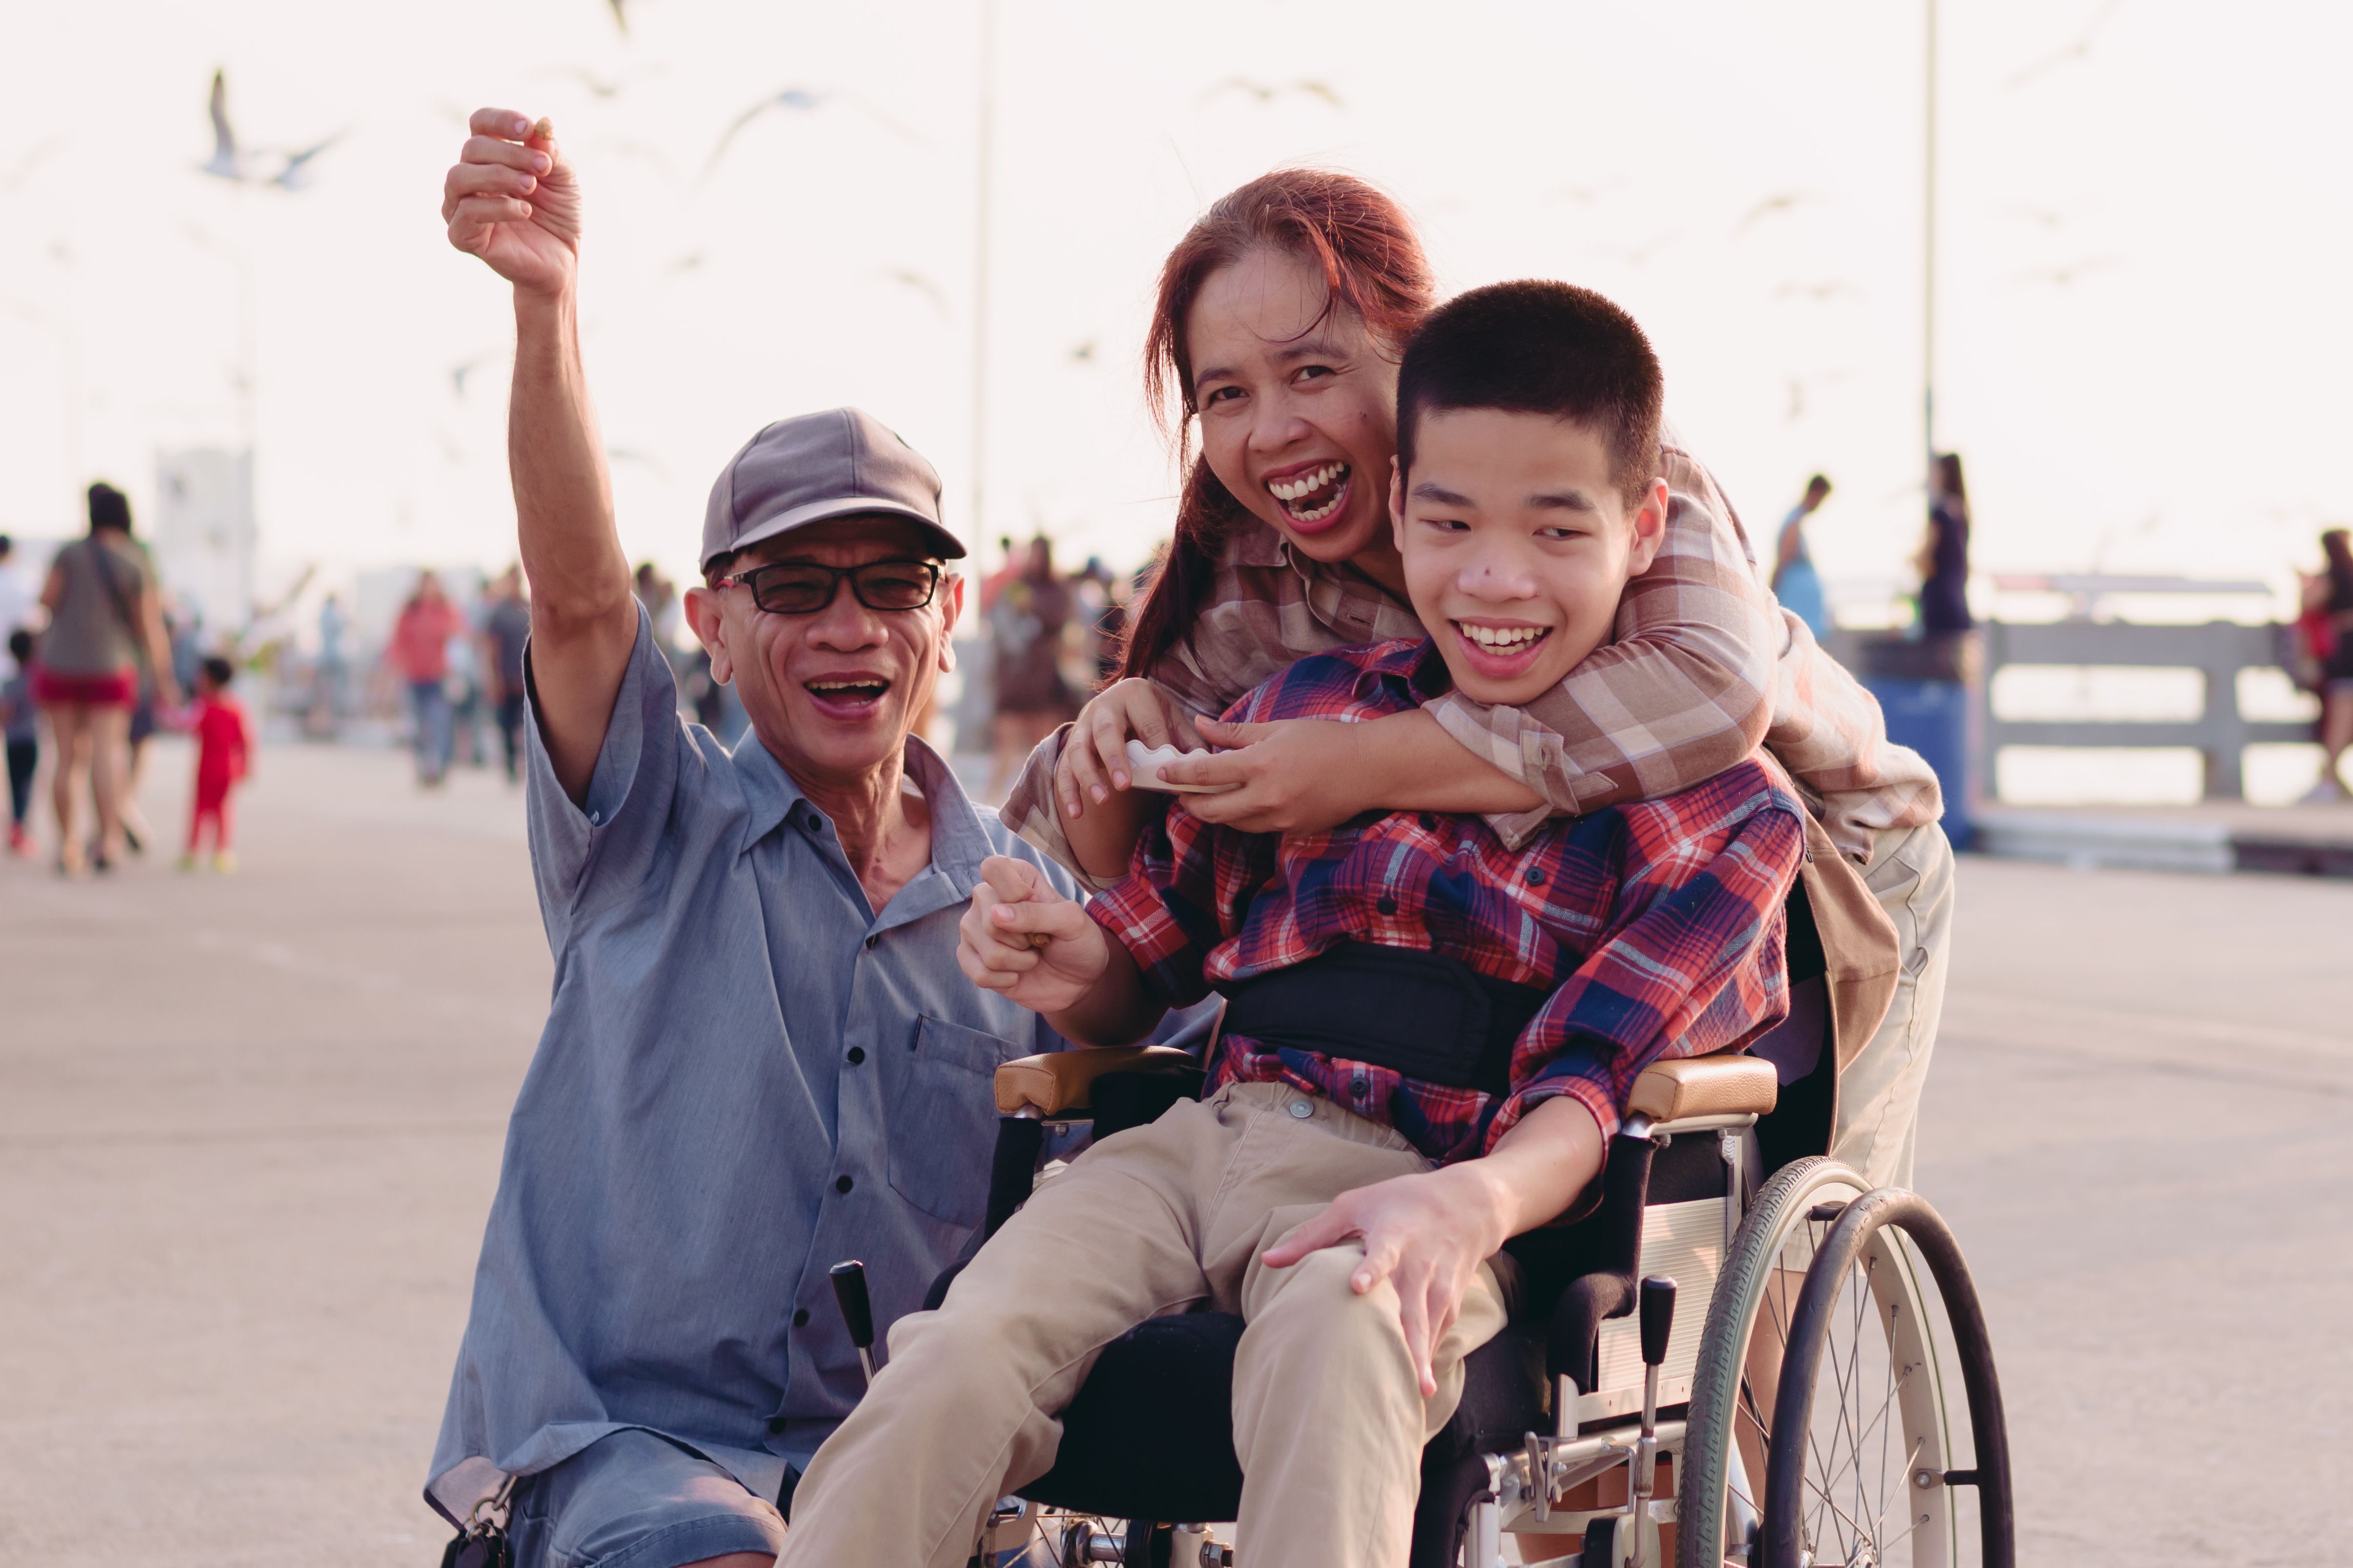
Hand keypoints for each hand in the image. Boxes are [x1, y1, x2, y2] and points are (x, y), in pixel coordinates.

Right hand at [442, 108, 580, 296]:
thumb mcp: (563, 179)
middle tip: (543, 167)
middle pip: (472, 147)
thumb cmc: (558, 215)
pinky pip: (467, 212)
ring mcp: (460, 205)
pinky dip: (498, 207)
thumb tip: (541, 123)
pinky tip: (525, 211)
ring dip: (499, 176)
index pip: (480, 123)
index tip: (527, 128)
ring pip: (459, 177)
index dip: (500, 120)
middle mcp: (469, 176)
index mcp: (490, 156)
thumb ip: (550, 152)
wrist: (561, 260)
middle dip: (512, 154)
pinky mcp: (461, 235)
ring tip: (530, 186)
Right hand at [957, 855, 1110, 1013]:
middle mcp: (987, 900)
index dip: (1013, 891)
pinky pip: (980, 974)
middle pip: (989, 918)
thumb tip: (996, 914)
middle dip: (1024, 938)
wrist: (1078, 979)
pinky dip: (1007, 981)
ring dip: (1020, 962)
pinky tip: (1017, 974)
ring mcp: (975, 930)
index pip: (992, 867)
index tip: (1033, 902)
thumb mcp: (1072, 922)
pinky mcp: (971, 960)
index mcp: (1014, 877)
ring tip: (1030, 956)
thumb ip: (1038, 913)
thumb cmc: (1076, 941)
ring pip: (989, 952)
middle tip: (1038, 938)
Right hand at [1057, 678, 1203, 817]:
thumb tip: (1201, 770)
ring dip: (1088, 776)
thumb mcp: (1173, 720)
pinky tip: (1076, 813)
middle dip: (1115, 758)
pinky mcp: (1072, 743)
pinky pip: (1064, 767)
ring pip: (1078, 749)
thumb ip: (1187, 743)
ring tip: (1102, 800)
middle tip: (1124, 786)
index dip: (1157, 748)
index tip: (1168, 774)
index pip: (1148, 724)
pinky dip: (1067, 791)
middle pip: (1106, 731)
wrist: (1120, 702)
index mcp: (1136, 693)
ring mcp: (1084, 724)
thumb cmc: (1151, 716)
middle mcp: (1105, 705)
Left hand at [1158, 716, 1371, 833]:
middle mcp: (1267, 797)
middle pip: (1211, 811)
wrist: (1368, 769)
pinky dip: (1242, 817)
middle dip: (1189, 804)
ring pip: (1232, 823)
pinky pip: (1256, 828)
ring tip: (1208, 797)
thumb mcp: (1278, 728)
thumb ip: (1235, 732)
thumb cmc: (1325, 741)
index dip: (1178, 774)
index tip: (1162, 772)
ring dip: (1215, 812)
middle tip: (1180, 794)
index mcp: (1261, 765)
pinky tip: (1241, 803)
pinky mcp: (1292, 832)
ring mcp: (1280, 819)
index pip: (1205, 773)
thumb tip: (1200, 724)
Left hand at [1262, 1162, 1510, 1397]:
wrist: (1467, 1204)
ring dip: (1424, 1357)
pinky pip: (1438, 1332)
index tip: (1358, 1287)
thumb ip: (1312, 1236)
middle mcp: (1419, 1263)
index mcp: (1393, 1235)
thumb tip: (1266, 1260)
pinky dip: (1430, 1355)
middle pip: (1411, 1303)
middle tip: (1402, 1373)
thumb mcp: (1354, 1205)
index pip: (1381, 1253)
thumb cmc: (1399, 1202)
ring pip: (1429, 1325)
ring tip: (1419, 1392)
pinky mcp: (1451, 1300)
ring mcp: (1439, 1284)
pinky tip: (1420, 1384)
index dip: (1370, 1269)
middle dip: (1408, 1337)